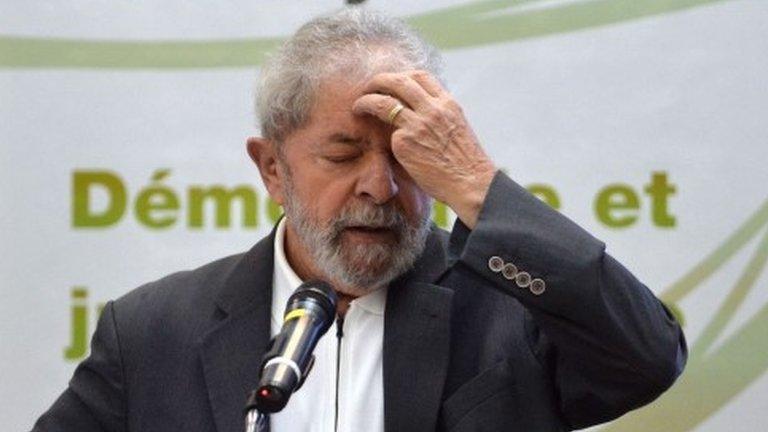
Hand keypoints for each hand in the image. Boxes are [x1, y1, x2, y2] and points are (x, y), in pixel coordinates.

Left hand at [352, 70, 496, 228]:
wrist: (469, 183)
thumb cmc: (464, 162)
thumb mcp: (457, 127)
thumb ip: (438, 115)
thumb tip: (418, 110)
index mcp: (447, 104)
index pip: (420, 76)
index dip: (402, 76)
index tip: (392, 83)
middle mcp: (432, 109)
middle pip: (398, 81)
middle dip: (379, 80)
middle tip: (368, 87)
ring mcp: (417, 125)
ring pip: (384, 102)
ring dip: (366, 100)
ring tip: (358, 106)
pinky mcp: (404, 143)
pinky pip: (388, 133)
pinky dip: (380, 134)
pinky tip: (375, 140)